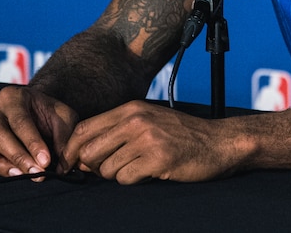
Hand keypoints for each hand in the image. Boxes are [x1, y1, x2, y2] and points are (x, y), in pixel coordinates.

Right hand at [0, 85, 78, 177]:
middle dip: (18, 156)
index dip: (32, 143)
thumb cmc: (49, 113)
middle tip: (37, 172)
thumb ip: (63, 136)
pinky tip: (13, 174)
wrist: (35, 110)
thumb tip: (60, 165)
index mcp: (13, 97)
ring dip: (1, 164)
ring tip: (22, 175)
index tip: (45, 161)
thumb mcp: (63, 116)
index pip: (20, 121)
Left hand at [61, 101, 246, 183]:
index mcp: (130, 109)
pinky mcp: (157, 159)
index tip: (73, 165)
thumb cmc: (181, 135)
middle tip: (112, 169)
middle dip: (95, 167)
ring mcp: (147, 139)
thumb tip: (80, 158)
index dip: (72, 150)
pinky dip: (134, 180)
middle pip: (89, 151)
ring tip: (138, 167)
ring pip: (106, 169)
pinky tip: (150, 172)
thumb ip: (116, 132)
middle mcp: (136, 120)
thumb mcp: (147, 121)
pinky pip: (126, 179)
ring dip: (118, 175)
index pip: (83, 129)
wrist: (218, 142)